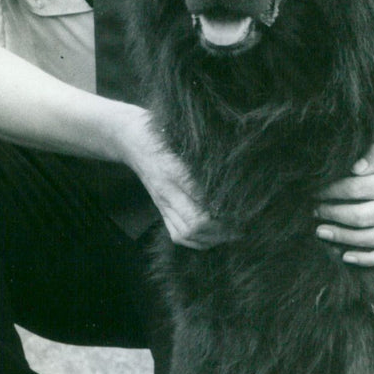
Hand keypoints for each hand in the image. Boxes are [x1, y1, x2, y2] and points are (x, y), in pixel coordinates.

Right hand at [121, 109, 234, 248]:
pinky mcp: (160, 208)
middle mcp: (167, 192)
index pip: (200, 202)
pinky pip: (177, 234)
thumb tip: (234, 174)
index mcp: (174, 172)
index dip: (223, 214)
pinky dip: (196, 241)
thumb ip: (207, 158)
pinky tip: (211, 237)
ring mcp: (161, 203)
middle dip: (221, 231)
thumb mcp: (186, 139)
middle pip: (195, 226)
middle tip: (242, 226)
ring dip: (210, 239)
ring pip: (185, 234)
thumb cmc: (163, 132)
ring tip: (230, 233)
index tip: (243, 212)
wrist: (130, 138)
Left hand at [314, 128, 373, 265]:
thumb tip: (354, 170)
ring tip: (321, 232)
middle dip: (332, 215)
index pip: (359, 189)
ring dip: (343, 238)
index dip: (333, 191)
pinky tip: (346, 256)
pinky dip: (368, 259)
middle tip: (314, 210)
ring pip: (373, 239)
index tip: (317, 190)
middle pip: (362, 217)